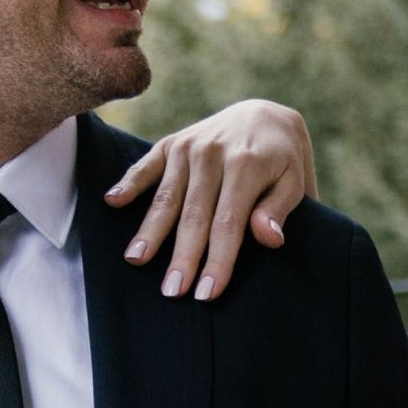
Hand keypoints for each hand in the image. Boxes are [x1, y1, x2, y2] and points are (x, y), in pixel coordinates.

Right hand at [109, 99, 315, 299]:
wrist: (265, 114)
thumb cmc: (282, 160)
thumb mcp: (295, 180)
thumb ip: (279, 208)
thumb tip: (268, 238)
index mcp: (246, 164)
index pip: (228, 223)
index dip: (218, 260)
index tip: (207, 293)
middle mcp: (212, 153)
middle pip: (194, 215)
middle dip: (182, 256)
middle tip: (172, 291)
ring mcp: (188, 147)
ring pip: (166, 197)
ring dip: (150, 230)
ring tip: (136, 261)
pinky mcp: (171, 143)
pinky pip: (147, 165)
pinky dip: (129, 182)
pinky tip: (112, 201)